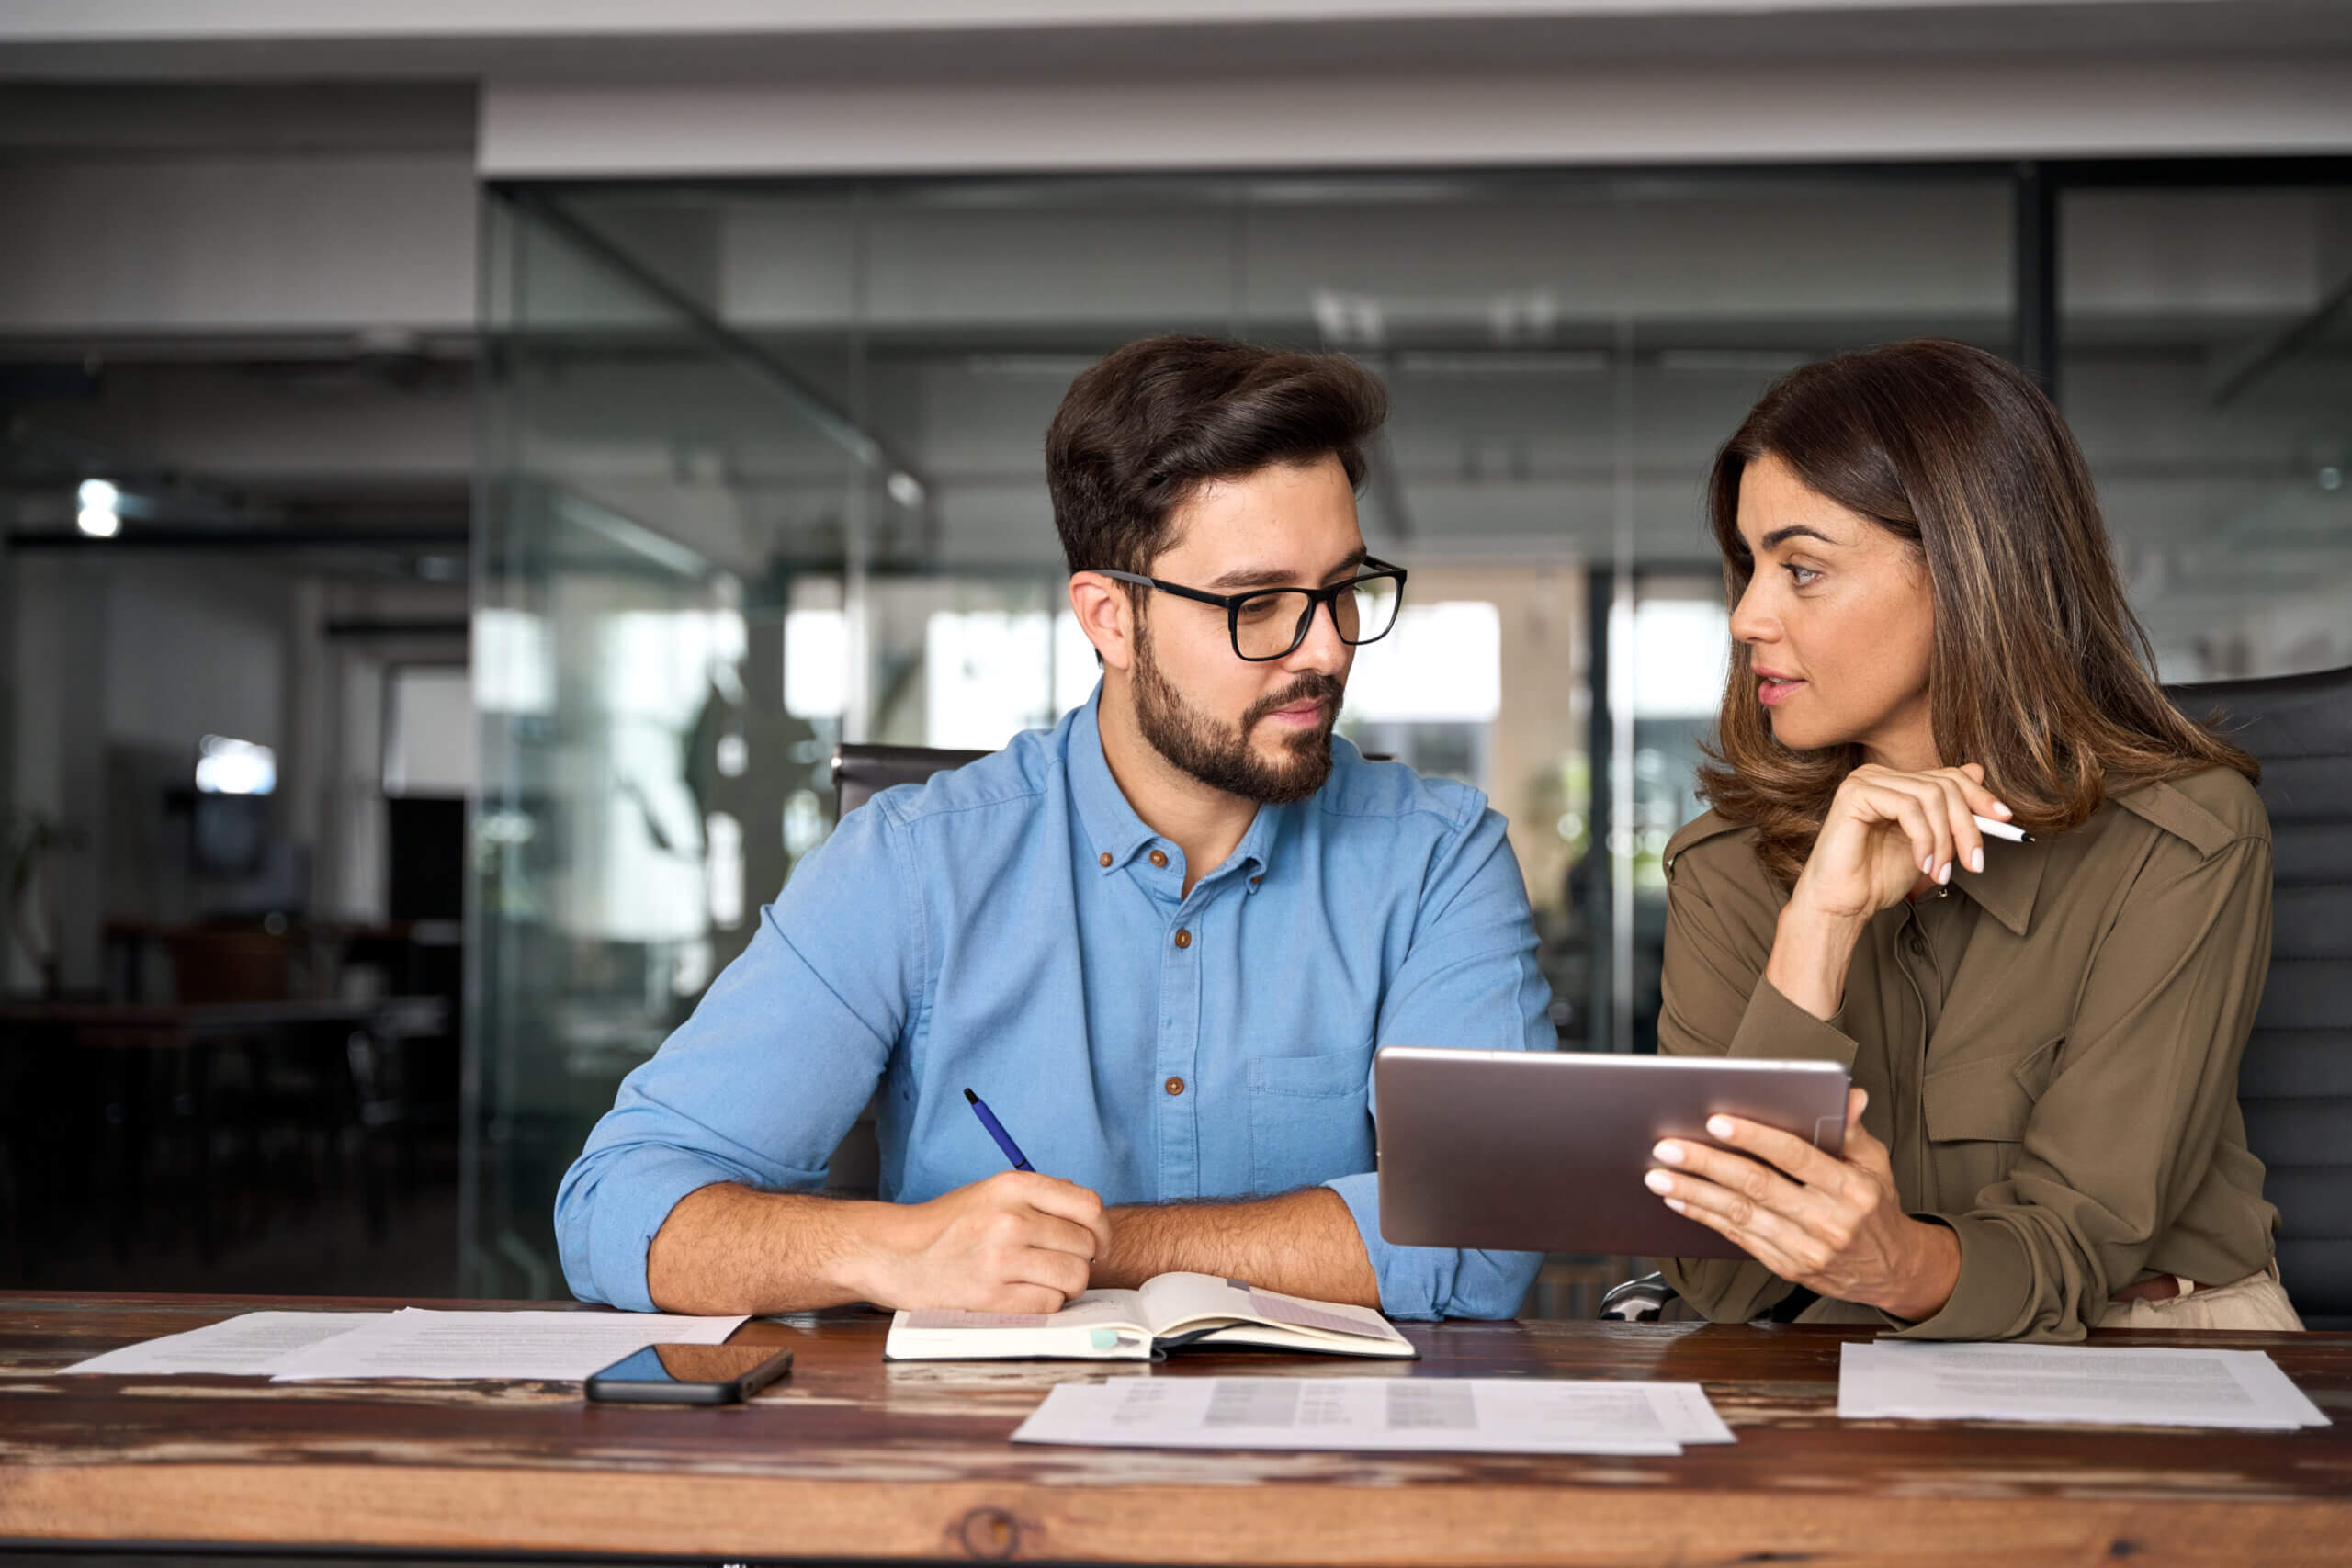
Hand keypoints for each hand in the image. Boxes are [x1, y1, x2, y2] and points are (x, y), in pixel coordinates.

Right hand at [860, 1171, 1113, 1313]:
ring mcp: (1000, 1258)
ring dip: (1066, 1285)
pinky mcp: (992, 1296)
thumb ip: (1040, 1196)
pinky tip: (1025, 1295)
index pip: (1088, 1206)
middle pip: (1085, 1245)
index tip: (1098, 1244)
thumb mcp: (991, 1192)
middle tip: (1059, 1265)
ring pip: (1073, 1277)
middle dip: (1081, 1260)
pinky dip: (1045, 1303)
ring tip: (1043, 1281)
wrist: (897, 1254)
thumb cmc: (949, 1225)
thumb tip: (1090, 1214)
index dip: (1102, 1230)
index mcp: (1013, 1186)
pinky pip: (1050, 1304)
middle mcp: (1010, 1218)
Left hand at [1644, 1089, 1960, 1321]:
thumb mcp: (1875, 1163)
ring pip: (1739, 1215)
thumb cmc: (1876, 1206)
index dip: (1753, 1137)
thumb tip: (1848, 1092)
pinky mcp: (1786, 1266)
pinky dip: (1704, 1216)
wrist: (1892, 1270)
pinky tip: (1678, 1198)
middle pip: (1757, 1186)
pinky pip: (1738, 1237)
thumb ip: (1851, 1129)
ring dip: (1694, 1193)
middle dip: (1707, 1164)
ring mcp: (1805, 1249)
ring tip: (1658, 1173)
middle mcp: (1827, 1221)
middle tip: (1668, 1146)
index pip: (1795, 1156)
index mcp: (1851, 1189)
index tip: (1715, 1121)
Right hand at [1793, 762, 2010, 923]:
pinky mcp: (1855, 794)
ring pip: (1931, 796)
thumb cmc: (1878, 878)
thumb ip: (1949, 814)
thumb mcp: (1929, 844)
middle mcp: (1879, 776)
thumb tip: (1978, 772)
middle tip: (1974, 864)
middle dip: (1967, 827)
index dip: (1980, 796)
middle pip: (1945, 786)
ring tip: (1940, 872)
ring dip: (1945, 839)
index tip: (2006, 822)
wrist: (1843, 905)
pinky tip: (1921, 864)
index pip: (1949, 777)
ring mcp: (1866, 781)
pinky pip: (1908, 806)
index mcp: (1895, 784)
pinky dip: (1923, 839)